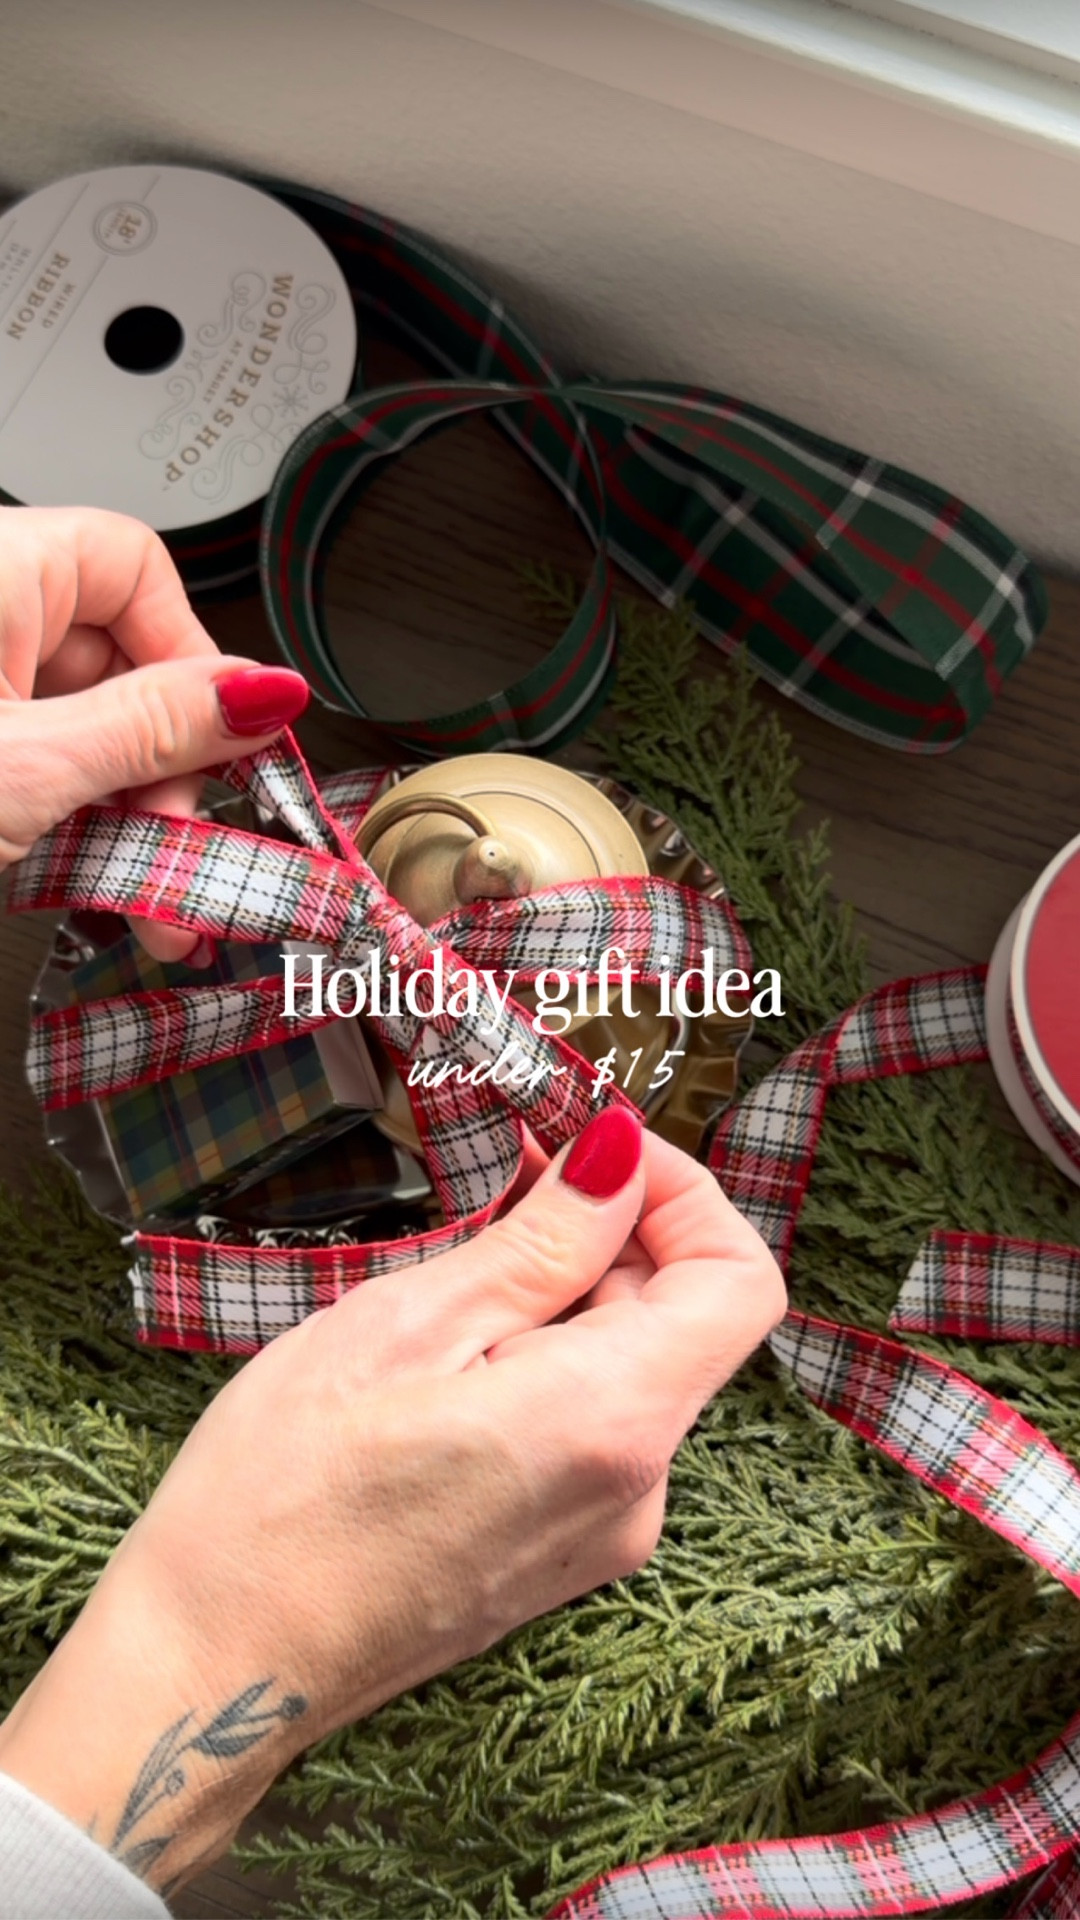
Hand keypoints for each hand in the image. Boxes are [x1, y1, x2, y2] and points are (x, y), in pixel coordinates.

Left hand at [0, 505, 308, 958]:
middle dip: (162, 775)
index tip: (224, 743)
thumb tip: (264, 692)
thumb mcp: (27, 767)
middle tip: (182, 847)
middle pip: (119, 667)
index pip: (136, 567)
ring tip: (150, 905)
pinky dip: (68, 832)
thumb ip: (151, 726)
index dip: (193, 656)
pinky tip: (96, 892)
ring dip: (127, 827)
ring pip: (81, 734)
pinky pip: (35, 769)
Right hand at [0, 1110, 784, 1896]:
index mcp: (612, 1422)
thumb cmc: (282, 1495)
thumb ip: (542, 1241)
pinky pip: (589, 1422)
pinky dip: (546, 1358)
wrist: (215, 1667)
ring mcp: (601, 1532)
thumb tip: (623, 1156)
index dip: (688, 1195)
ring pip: (630, 1367)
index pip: (740, 1282)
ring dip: (568, 1293)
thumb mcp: (407, 1326)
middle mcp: (635, 1488)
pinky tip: (451, 1346)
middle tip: (505, 1176)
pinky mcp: (558, 1551)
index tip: (599, 1151)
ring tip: (458, 1264)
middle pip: (684, 1320)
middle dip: (612, 1231)